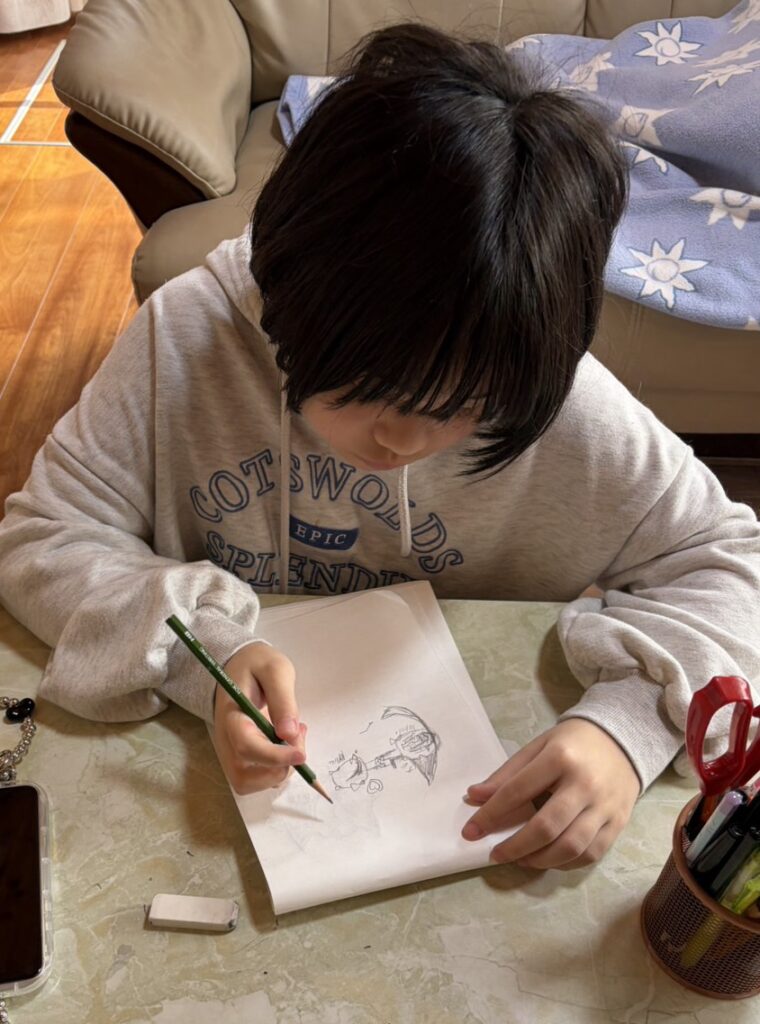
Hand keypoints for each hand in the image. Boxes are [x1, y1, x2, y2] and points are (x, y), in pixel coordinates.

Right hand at [212, 642, 305, 794]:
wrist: (238, 666)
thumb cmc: (257, 664)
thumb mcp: (275, 669)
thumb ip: (282, 699)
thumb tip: (289, 734)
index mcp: (231, 716)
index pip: (247, 747)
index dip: (276, 757)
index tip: (301, 754)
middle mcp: (226, 740)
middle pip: (244, 777)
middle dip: (278, 769)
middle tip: (299, 739)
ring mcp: (231, 751)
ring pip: (250, 783)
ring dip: (280, 771)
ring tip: (294, 737)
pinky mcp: (241, 756)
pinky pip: (257, 778)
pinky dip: (278, 769)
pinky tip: (287, 742)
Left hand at [462, 719, 640, 868]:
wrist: (622, 740)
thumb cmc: (573, 743)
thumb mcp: (537, 747)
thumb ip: (507, 774)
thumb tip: (474, 797)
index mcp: (559, 758)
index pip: (517, 792)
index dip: (490, 815)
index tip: (470, 831)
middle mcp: (584, 784)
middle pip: (546, 827)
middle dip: (514, 846)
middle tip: (495, 855)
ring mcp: (604, 806)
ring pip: (570, 847)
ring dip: (539, 860)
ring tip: (520, 859)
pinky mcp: (618, 823)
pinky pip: (591, 854)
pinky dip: (566, 863)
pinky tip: (548, 859)